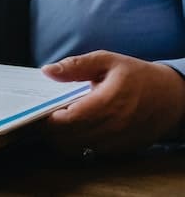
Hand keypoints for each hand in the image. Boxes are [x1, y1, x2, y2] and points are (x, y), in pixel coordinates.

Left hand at [40, 50, 184, 156]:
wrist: (172, 97)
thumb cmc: (137, 76)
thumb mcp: (107, 61)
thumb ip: (76, 65)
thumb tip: (48, 71)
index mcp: (109, 101)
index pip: (69, 119)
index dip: (50, 117)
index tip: (41, 109)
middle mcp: (114, 125)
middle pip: (69, 137)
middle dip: (51, 130)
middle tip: (45, 117)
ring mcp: (119, 140)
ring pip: (78, 148)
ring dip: (63, 138)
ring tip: (59, 123)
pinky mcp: (123, 149)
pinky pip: (92, 151)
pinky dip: (79, 143)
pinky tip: (78, 129)